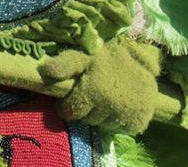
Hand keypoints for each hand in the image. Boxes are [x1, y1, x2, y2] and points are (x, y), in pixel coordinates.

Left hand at [37, 38, 161, 134]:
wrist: (142, 58)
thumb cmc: (104, 57)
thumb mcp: (82, 56)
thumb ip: (63, 65)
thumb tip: (45, 71)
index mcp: (92, 89)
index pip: (71, 111)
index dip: (65, 107)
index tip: (64, 103)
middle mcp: (109, 103)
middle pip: (86, 119)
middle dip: (84, 110)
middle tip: (88, 96)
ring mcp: (125, 113)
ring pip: (102, 125)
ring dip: (101, 116)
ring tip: (104, 98)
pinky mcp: (138, 120)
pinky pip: (120, 129)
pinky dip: (118, 120)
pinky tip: (118, 105)